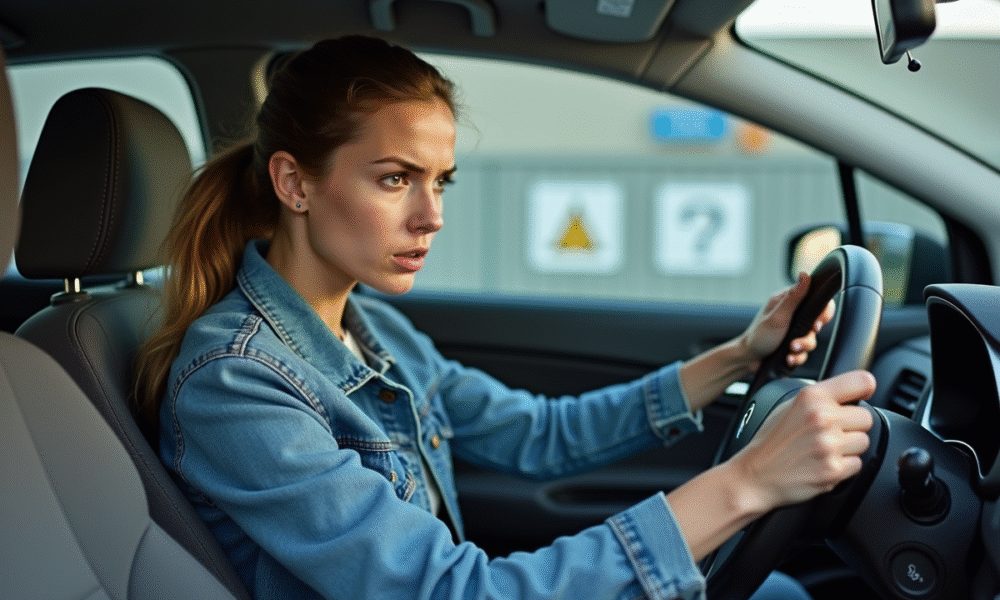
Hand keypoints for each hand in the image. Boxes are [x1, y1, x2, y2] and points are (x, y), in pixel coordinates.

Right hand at [730, 371, 875, 511]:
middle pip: (867, 417)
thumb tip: (850, 394)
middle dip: (852, 426)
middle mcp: (822, 417)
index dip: (865, 390)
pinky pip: (857, 464)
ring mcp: (829, 444)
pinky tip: (823, 463)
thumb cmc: (771, 442)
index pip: (862, 381)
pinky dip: (844, 467)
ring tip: (824, 449)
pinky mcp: (833, 469)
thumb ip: (820, 398)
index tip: (861, 397)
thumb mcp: (789, 406)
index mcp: (812, 397)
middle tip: (830, 432)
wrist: (755, 475)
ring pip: (864, 441)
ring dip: (849, 447)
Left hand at [739, 272, 834, 371]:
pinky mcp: (793, 345)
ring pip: (812, 339)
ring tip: (790, 350)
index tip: (817, 324)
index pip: (816, 298)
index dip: (823, 312)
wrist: (748, 360)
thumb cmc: (758, 336)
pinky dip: (798, 357)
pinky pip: (805, 352)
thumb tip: (805, 274)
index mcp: (788, 301)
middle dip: (811, 335)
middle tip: (802, 338)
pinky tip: (788, 358)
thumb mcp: (778, 316)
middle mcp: (792, 314)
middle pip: (818, 321)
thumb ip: (794, 298)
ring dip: (802, 347)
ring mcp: (793, 331)